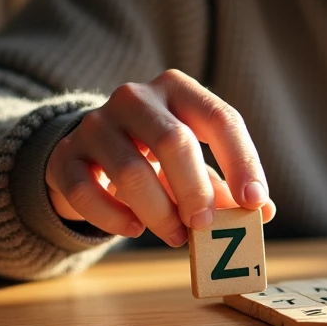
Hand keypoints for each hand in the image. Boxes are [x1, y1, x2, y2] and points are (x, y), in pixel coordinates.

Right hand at [45, 69, 274, 245]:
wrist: (89, 151)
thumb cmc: (156, 157)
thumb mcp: (193, 163)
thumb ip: (225, 185)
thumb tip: (261, 211)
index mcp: (177, 89)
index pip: (220, 118)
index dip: (242, 161)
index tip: (255, 201)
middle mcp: (135, 97)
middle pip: (173, 141)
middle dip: (195, 189)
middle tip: (206, 225)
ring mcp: (95, 123)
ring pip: (131, 171)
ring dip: (159, 213)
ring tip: (176, 236)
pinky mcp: (65, 155)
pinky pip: (87, 191)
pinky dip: (114, 217)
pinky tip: (133, 229)